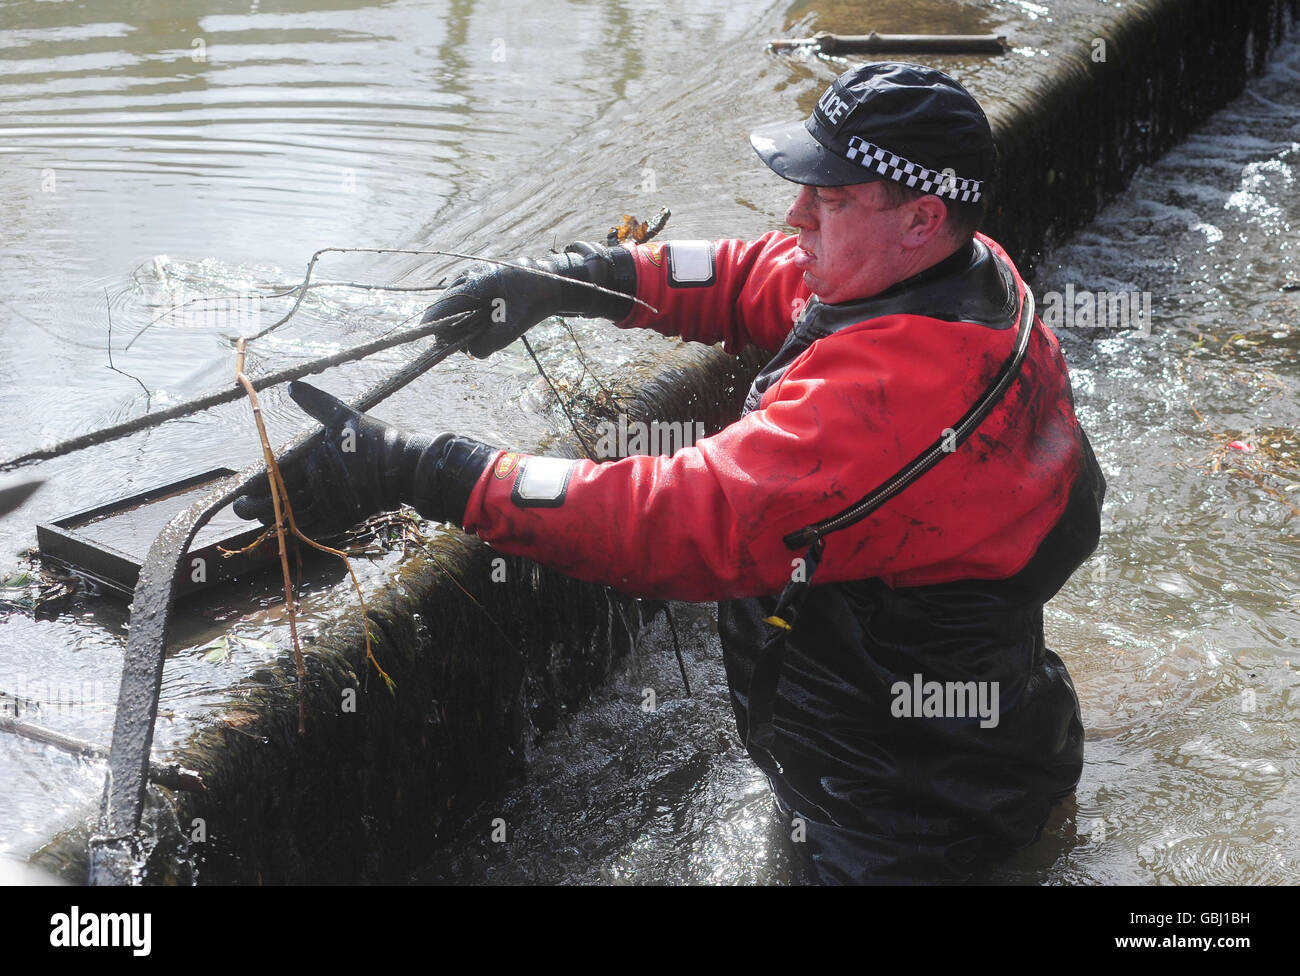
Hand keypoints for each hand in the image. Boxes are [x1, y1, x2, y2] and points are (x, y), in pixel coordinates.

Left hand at [232, 381, 493, 532]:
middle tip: (240, 508)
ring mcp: (331, 506)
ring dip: (273, 519)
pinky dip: (297, 528)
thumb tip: (291, 386)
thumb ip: (315, 402)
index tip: (239, 491)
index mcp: (314, 462)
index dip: (255, 486)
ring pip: (293, 519)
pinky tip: (287, 524)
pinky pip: (313, 528)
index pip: (275, 477)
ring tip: (259, 516)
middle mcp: (319, 488)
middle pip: (279, 503)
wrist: (404, 467)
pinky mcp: (343, 518)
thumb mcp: (344, 415)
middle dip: (255, 508)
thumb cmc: (373, 438)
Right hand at [422, 242, 635, 357]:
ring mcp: (469, 280)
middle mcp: (465, 279)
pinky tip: (487, 324)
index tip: (440, 350)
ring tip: (484, 332)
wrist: (551, 282)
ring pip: (453, 310)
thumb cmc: (533, 300)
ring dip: (462, 326)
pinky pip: (464, 307)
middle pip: (442, 312)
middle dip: (451, 332)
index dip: (434, 333)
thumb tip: (469, 351)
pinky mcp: (476, 286)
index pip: (438, 311)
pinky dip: (471, 319)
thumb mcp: (513, 327)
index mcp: (471, 285)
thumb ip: (487, 343)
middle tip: (469, 345)